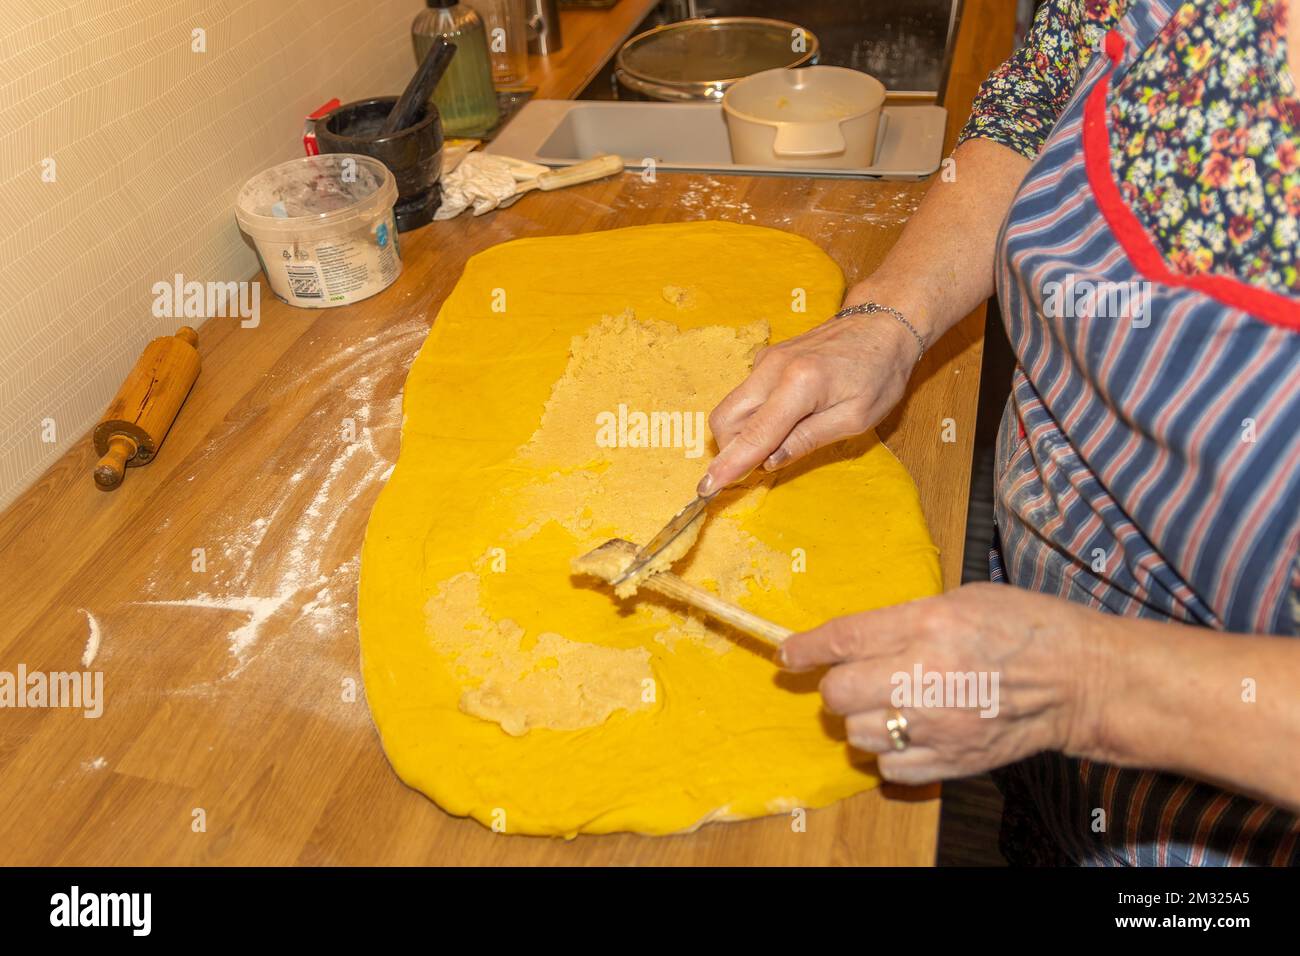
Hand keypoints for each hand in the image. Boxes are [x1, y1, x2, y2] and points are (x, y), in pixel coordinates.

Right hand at [698, 289, 920, 494]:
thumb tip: (769, 462)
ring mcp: (765, 360)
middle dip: (731, 450)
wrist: (882, 324)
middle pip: (725, 419)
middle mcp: (772, 368)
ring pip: (731, 407)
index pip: (753, 435)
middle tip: (756, 467)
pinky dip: (752, 416)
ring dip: (741, 434)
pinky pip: (745, 396)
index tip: (706, 488)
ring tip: (777, 443)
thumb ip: (809, 439)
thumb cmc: (878, 373)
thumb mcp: (855, 418)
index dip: (729, 466)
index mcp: (799, 385)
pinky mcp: (766, 358)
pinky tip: (783, 420)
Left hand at [779, 584, 1105, 784]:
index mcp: (927, 625)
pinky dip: (889, 753)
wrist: (1080, 678)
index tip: (788, 653)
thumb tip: (854, 639)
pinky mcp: (952, 760)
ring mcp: (938, 725)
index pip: (842, 639)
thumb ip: (903, 620)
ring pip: (857, 735)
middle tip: (856, 678)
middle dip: (836, 686)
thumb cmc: (1026, 627)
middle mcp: (925, 676)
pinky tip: (909, 733)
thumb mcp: (960, 600)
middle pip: (838, 694)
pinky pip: (889, 769)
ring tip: (890, 705)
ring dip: (862, 721)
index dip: (805, 648)